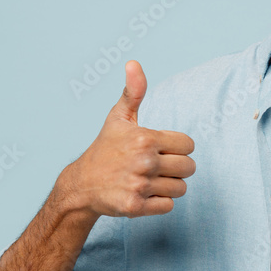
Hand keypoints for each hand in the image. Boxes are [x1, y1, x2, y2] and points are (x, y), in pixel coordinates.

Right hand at [56, 60, 194, 218]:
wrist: (81, 185)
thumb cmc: (105, 148)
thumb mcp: (118, 117)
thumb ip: (133, 92)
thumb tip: (134, 63)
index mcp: (145, 138)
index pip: (189, 145)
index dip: (177, 148)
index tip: (160, 150)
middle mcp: (144, 162)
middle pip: (189, 168)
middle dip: (177, 168)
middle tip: (156, 167)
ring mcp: (139, 185)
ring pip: (181, 188)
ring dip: (169, 186)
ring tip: (149, 180)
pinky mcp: (135, 207)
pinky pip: (168, 206)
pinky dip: (159, 203)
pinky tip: (143, 194)